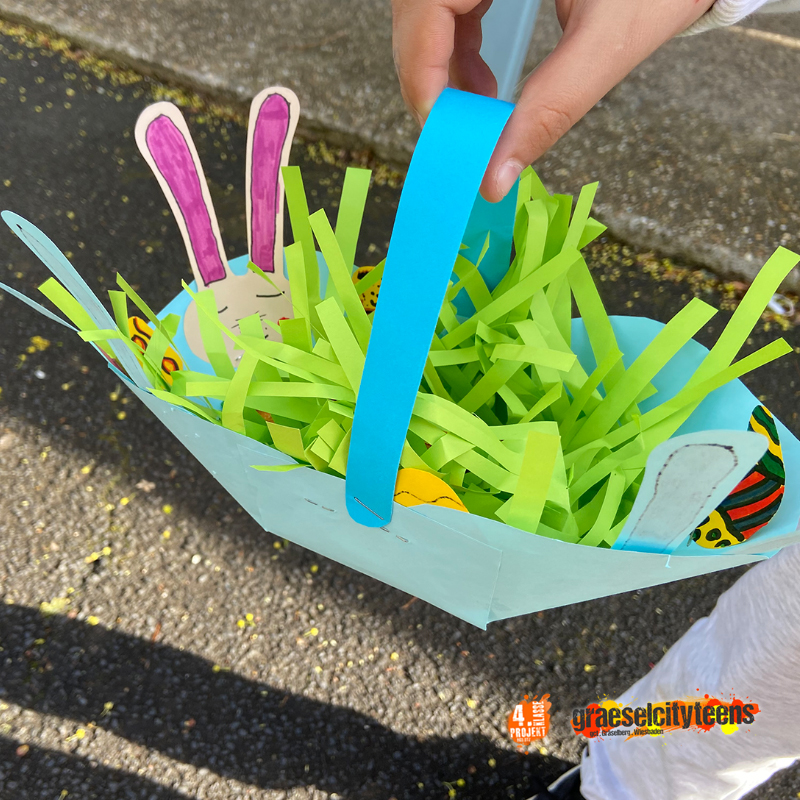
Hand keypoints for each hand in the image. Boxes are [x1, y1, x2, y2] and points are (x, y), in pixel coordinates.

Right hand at [392, 0, 715, 200]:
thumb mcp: (611, 41)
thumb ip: (553, 107)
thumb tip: (493, 179)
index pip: (425, 4)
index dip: (419, 69)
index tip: (439, 127)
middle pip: (416, 11)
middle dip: (427, 75)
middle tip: (454, 130)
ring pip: (427, 12)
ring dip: (439, 67)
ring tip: (476, 108)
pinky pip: (449, 5)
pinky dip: (456, 48)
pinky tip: (481, 83)